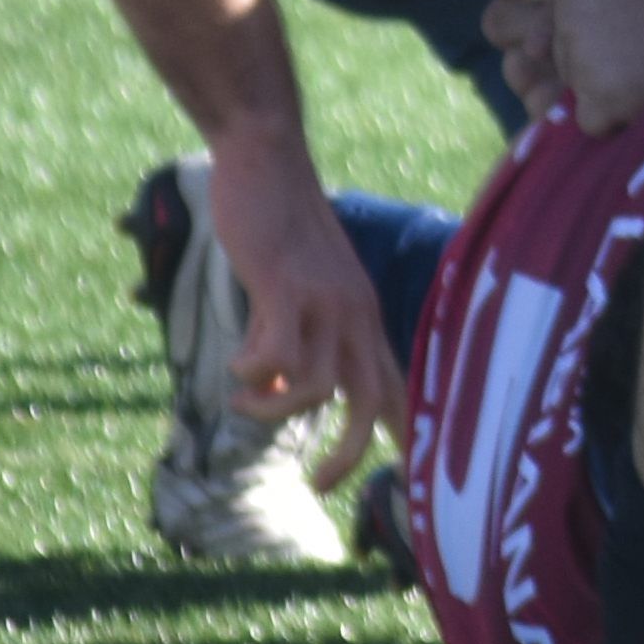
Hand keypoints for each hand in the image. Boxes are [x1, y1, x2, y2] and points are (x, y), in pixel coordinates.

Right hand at [199, 126, 402, 490]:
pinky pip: (271, 355)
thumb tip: (274, 395)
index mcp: (363, 314)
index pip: (400, 385)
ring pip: (312, 387)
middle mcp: (354, 311)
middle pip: (371, 400)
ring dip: (270, 410)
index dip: (407, 437)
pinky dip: (249, 373)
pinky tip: (234, 364)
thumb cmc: (279, 226)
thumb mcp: (297, 293)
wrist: (266, 156)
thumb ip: (295, 343)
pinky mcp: (286, 284)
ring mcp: (324, 298)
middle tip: (320, 486)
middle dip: (349, 455)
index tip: (409, 484)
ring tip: (241, 399)